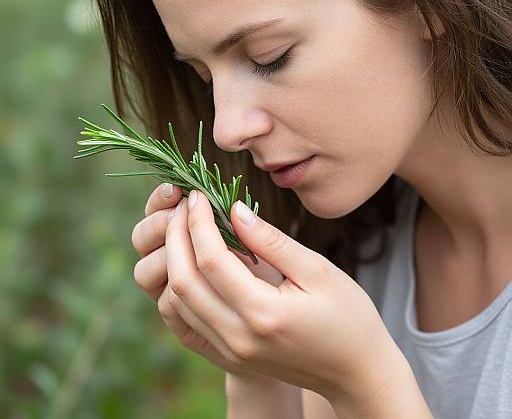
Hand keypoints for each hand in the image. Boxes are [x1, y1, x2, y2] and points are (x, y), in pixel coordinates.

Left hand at [162, 190, 402, 402]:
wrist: (356, 372)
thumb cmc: (348, 316)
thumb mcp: (317, 270)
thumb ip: (272, 241)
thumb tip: (235, 210)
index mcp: (263, 313)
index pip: (211, 261)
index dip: (199, 224)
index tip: (198, 196)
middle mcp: (238, 337)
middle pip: (184, 282)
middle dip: (176, 238)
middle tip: (182, 208)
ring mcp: (230, 351)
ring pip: (178, 302)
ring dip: (174, 261)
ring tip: (184, 229)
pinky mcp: (228, 356)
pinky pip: (186, 321)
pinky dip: (180, 288)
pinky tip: (189, 264)